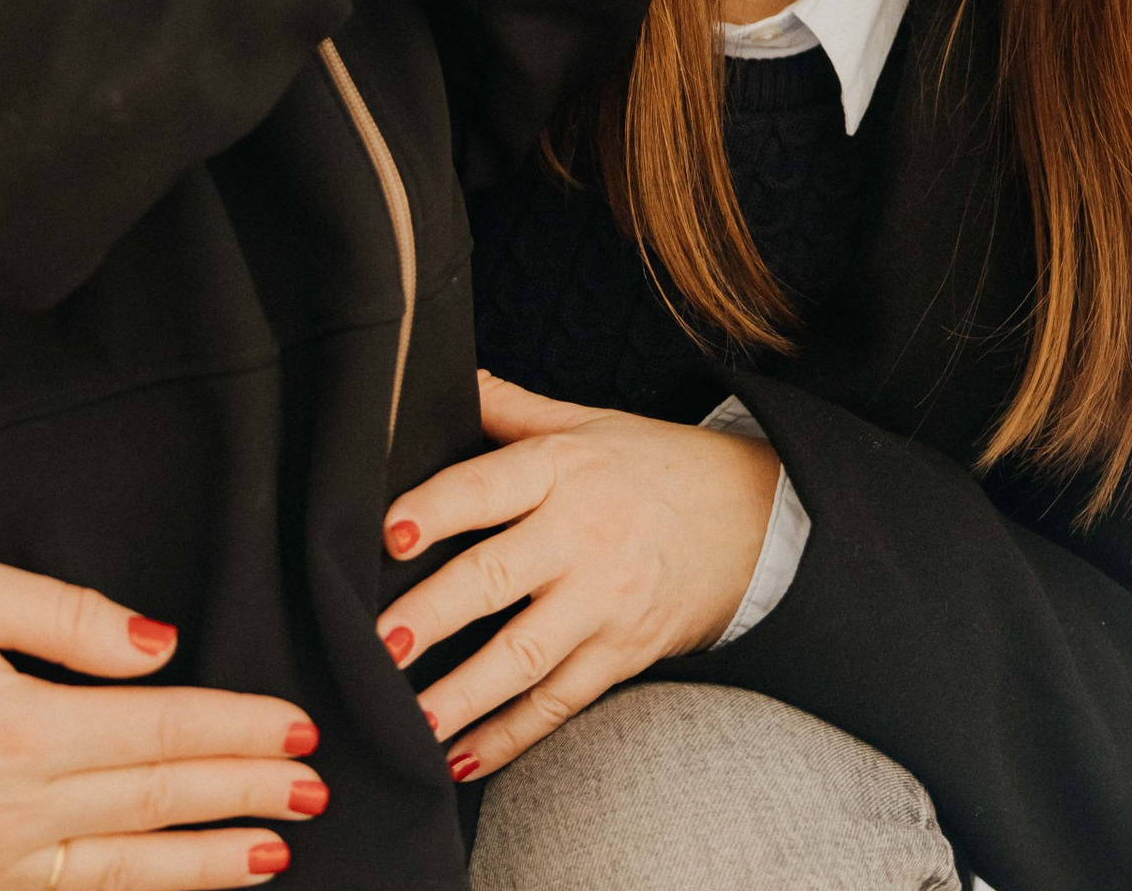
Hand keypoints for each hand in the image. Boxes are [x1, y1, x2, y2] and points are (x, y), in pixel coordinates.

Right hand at [0, 555, 323, 889]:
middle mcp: (1, 818)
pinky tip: (164, 890)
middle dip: (242, 797)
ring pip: (115, 875)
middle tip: (315, 789)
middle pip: (151, 804)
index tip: (299, 728)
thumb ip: (69, 617)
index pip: (157, 730)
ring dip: (200, 865)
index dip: (236, 730)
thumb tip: (161, 646)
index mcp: (13, 732)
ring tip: (270, 856)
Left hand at [373, 373, 777, 780]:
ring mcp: (605, 600)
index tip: (389, 534)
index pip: (489, 485)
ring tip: (410, 720)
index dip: (438, 508)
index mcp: (562, 467)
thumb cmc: (652, 465)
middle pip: (497, 577)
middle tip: (377, 644)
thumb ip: (511, 408)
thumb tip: (447, 374)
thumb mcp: (586, 423)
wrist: (754, 517)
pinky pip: (560, 701)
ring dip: (464, 694)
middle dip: (433, 615)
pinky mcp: (623, 653)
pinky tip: (462, 756)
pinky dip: (512, 734)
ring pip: (525, 655)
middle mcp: (582, 534)